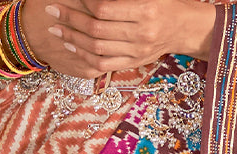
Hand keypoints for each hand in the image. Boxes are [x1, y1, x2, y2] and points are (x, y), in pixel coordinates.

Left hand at [33, 0, 216, 79]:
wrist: (183, 27)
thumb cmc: (163, 2)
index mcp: (145, 10)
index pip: (104, 9)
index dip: (83, 3)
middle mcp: (141, 34)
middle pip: (97, 29)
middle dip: (71, 20)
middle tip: (53, 11)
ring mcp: (137, 52)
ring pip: (97, 49)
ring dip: (73, 38)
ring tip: (57, 29)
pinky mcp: (134, 63)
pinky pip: (103, 64)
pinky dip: (84, 56)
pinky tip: (72, 46)